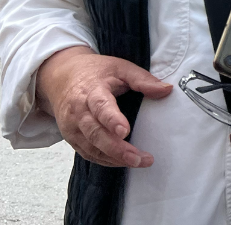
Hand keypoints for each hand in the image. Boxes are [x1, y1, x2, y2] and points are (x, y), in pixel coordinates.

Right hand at [36, 46, 172, 167]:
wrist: (62, 77)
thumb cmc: (96, 72)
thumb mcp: (120, 68)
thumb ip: (143, 79)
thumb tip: (167, 90)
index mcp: (91, 91)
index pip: (101, 107)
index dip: (112, 120)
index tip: (125, 131)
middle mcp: (79, 111)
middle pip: (95, 133)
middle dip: (117, 149)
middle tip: (139, 158)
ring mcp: (72, 127)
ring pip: (91, 147)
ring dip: (114, 158)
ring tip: (138, 162)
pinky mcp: (72, 138)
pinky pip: (87, 153)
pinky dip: (105, 160)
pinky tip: (122, 162)